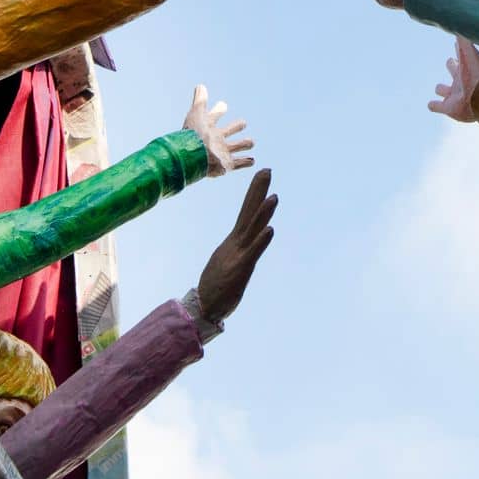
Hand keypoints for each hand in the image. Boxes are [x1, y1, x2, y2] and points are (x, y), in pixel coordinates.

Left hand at [183, 83, 253, 176]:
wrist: (194, 157)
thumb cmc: (195, 134)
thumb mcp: (197, 113)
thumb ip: (200, 100)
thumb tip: (200, 85)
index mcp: (208, 127)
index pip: (215, 115)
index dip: (219, 109)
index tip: (222, 105)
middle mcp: (216, 139)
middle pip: (228, 131)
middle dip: (235, 126)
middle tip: (242, 122)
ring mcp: (222, 152)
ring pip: (236, 146)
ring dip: (243, 144)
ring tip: (251, 142)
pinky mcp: (226, 164)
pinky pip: (238, 163)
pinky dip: (246, 162)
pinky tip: (252, 161)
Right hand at [197, 167, 277, 325]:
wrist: (204, 307)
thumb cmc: (217, 285)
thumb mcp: (230, 260)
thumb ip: (240, 247)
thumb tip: (249, 236)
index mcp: (234, 241)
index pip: (246, 212)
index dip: (255, 193)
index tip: (263, 175)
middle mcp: (236, 243)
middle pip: (249, 212)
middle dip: (258, 191)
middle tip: (267, 170)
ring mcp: (238, 255)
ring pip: (252, 230)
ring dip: (263, 213)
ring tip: (274, 196)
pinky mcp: (240, 270)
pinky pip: (253, 253)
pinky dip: (261, 241)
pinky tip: (270, 230)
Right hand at [427, 37, 478, 121]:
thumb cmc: (478, 74)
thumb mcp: (469, 54)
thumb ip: (463, 40)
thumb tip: (457, 23)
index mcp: (465, 68)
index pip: (461, 55)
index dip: (459, 49)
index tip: (457, 43)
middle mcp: (460, 81)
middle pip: (454, 71)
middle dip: (452, 67)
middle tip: (450, 61)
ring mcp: (454, 95)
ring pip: (446, 91)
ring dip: (442, 89)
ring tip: (439, 88)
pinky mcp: (449, 108)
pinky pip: (438, 106)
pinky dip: (434, 105)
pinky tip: (430, 105)